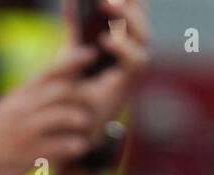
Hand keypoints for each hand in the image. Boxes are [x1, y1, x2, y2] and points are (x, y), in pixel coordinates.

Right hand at [0, 47, 100, 174]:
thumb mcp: (3, 109)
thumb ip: (25, 97)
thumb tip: (46, 86)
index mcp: (18, 95)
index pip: (49, 70)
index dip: (73, 60)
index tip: (90, 54)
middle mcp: (23, 109)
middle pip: (64, 91)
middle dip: (83, 100)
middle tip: (91, 111)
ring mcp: (26, 131)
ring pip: (67, 116)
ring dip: (82, 124)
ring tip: (85, 133)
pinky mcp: (29, 155)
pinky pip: (63, 146)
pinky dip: (76, 146)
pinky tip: (77, 149)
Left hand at [64, 0, 151, 133]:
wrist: (74, 124)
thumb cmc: (75, 87)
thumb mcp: (72, 51)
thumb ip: (75, 28)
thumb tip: (70, 2)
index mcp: (122, 38)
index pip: (135, 10)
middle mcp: (133, 50)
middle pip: (143, 18)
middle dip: (131, 3)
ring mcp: (133, 67)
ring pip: (143, 35)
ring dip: (128, 18)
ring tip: (107, 4)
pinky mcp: (130, 84)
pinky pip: (135, 62)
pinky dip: (123, 48)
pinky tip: (104, 39)